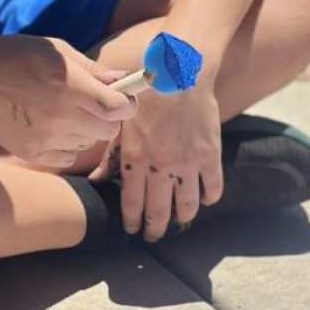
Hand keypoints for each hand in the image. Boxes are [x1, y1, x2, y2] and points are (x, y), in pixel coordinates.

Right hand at [0, 36, 135, 167]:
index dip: (126, 103)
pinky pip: (67, 158)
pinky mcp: (32, 154)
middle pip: (109, 130)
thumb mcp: (57, 50)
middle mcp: (61, 116)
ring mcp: (46, 139)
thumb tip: (122, 81)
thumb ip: (93, 69)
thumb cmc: (15, 57)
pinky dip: (66, 145)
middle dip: (108, 117)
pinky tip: (49, 126)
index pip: (120, 109)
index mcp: (71, 86)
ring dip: (85, 131)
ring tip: (63, 111)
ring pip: (88, 144)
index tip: (122, 98)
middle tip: (92, 104)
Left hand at [91, 86, 222, 241]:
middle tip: (153, 236)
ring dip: (182, 218)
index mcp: (136, 159)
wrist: (180, 72)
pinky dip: (209, 198)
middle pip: (159, 212)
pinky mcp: (210, 155)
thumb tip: (96, 181)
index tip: (132, 229)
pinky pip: (213, 187)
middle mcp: (162, 167)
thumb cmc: (144, 92)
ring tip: (179, 220)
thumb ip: (110, 155)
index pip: (132, 203)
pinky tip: (204, 200)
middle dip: (154, 230)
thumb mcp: (120, 122)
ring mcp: (188, 163)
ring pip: (187, 206)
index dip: (132, 222)